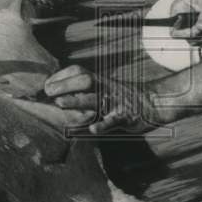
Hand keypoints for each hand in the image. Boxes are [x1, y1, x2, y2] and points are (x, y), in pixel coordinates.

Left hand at [44, 65, 159, 133]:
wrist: (154, 104)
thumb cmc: (123, 99)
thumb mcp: (104, 89)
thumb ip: (85, 91)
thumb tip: (57, 95)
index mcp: (101, 81)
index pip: (79, 72)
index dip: (62, 76)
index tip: (46, 85)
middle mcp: (106, 89)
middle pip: (85, 82)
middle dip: (66, 86)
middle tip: (49, 93)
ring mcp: (116, 102)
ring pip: (95, 100)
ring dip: (78, 101)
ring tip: (61, 104)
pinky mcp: (126, 117)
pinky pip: (114, 120)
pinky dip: (104, 124)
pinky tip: (93, 129)